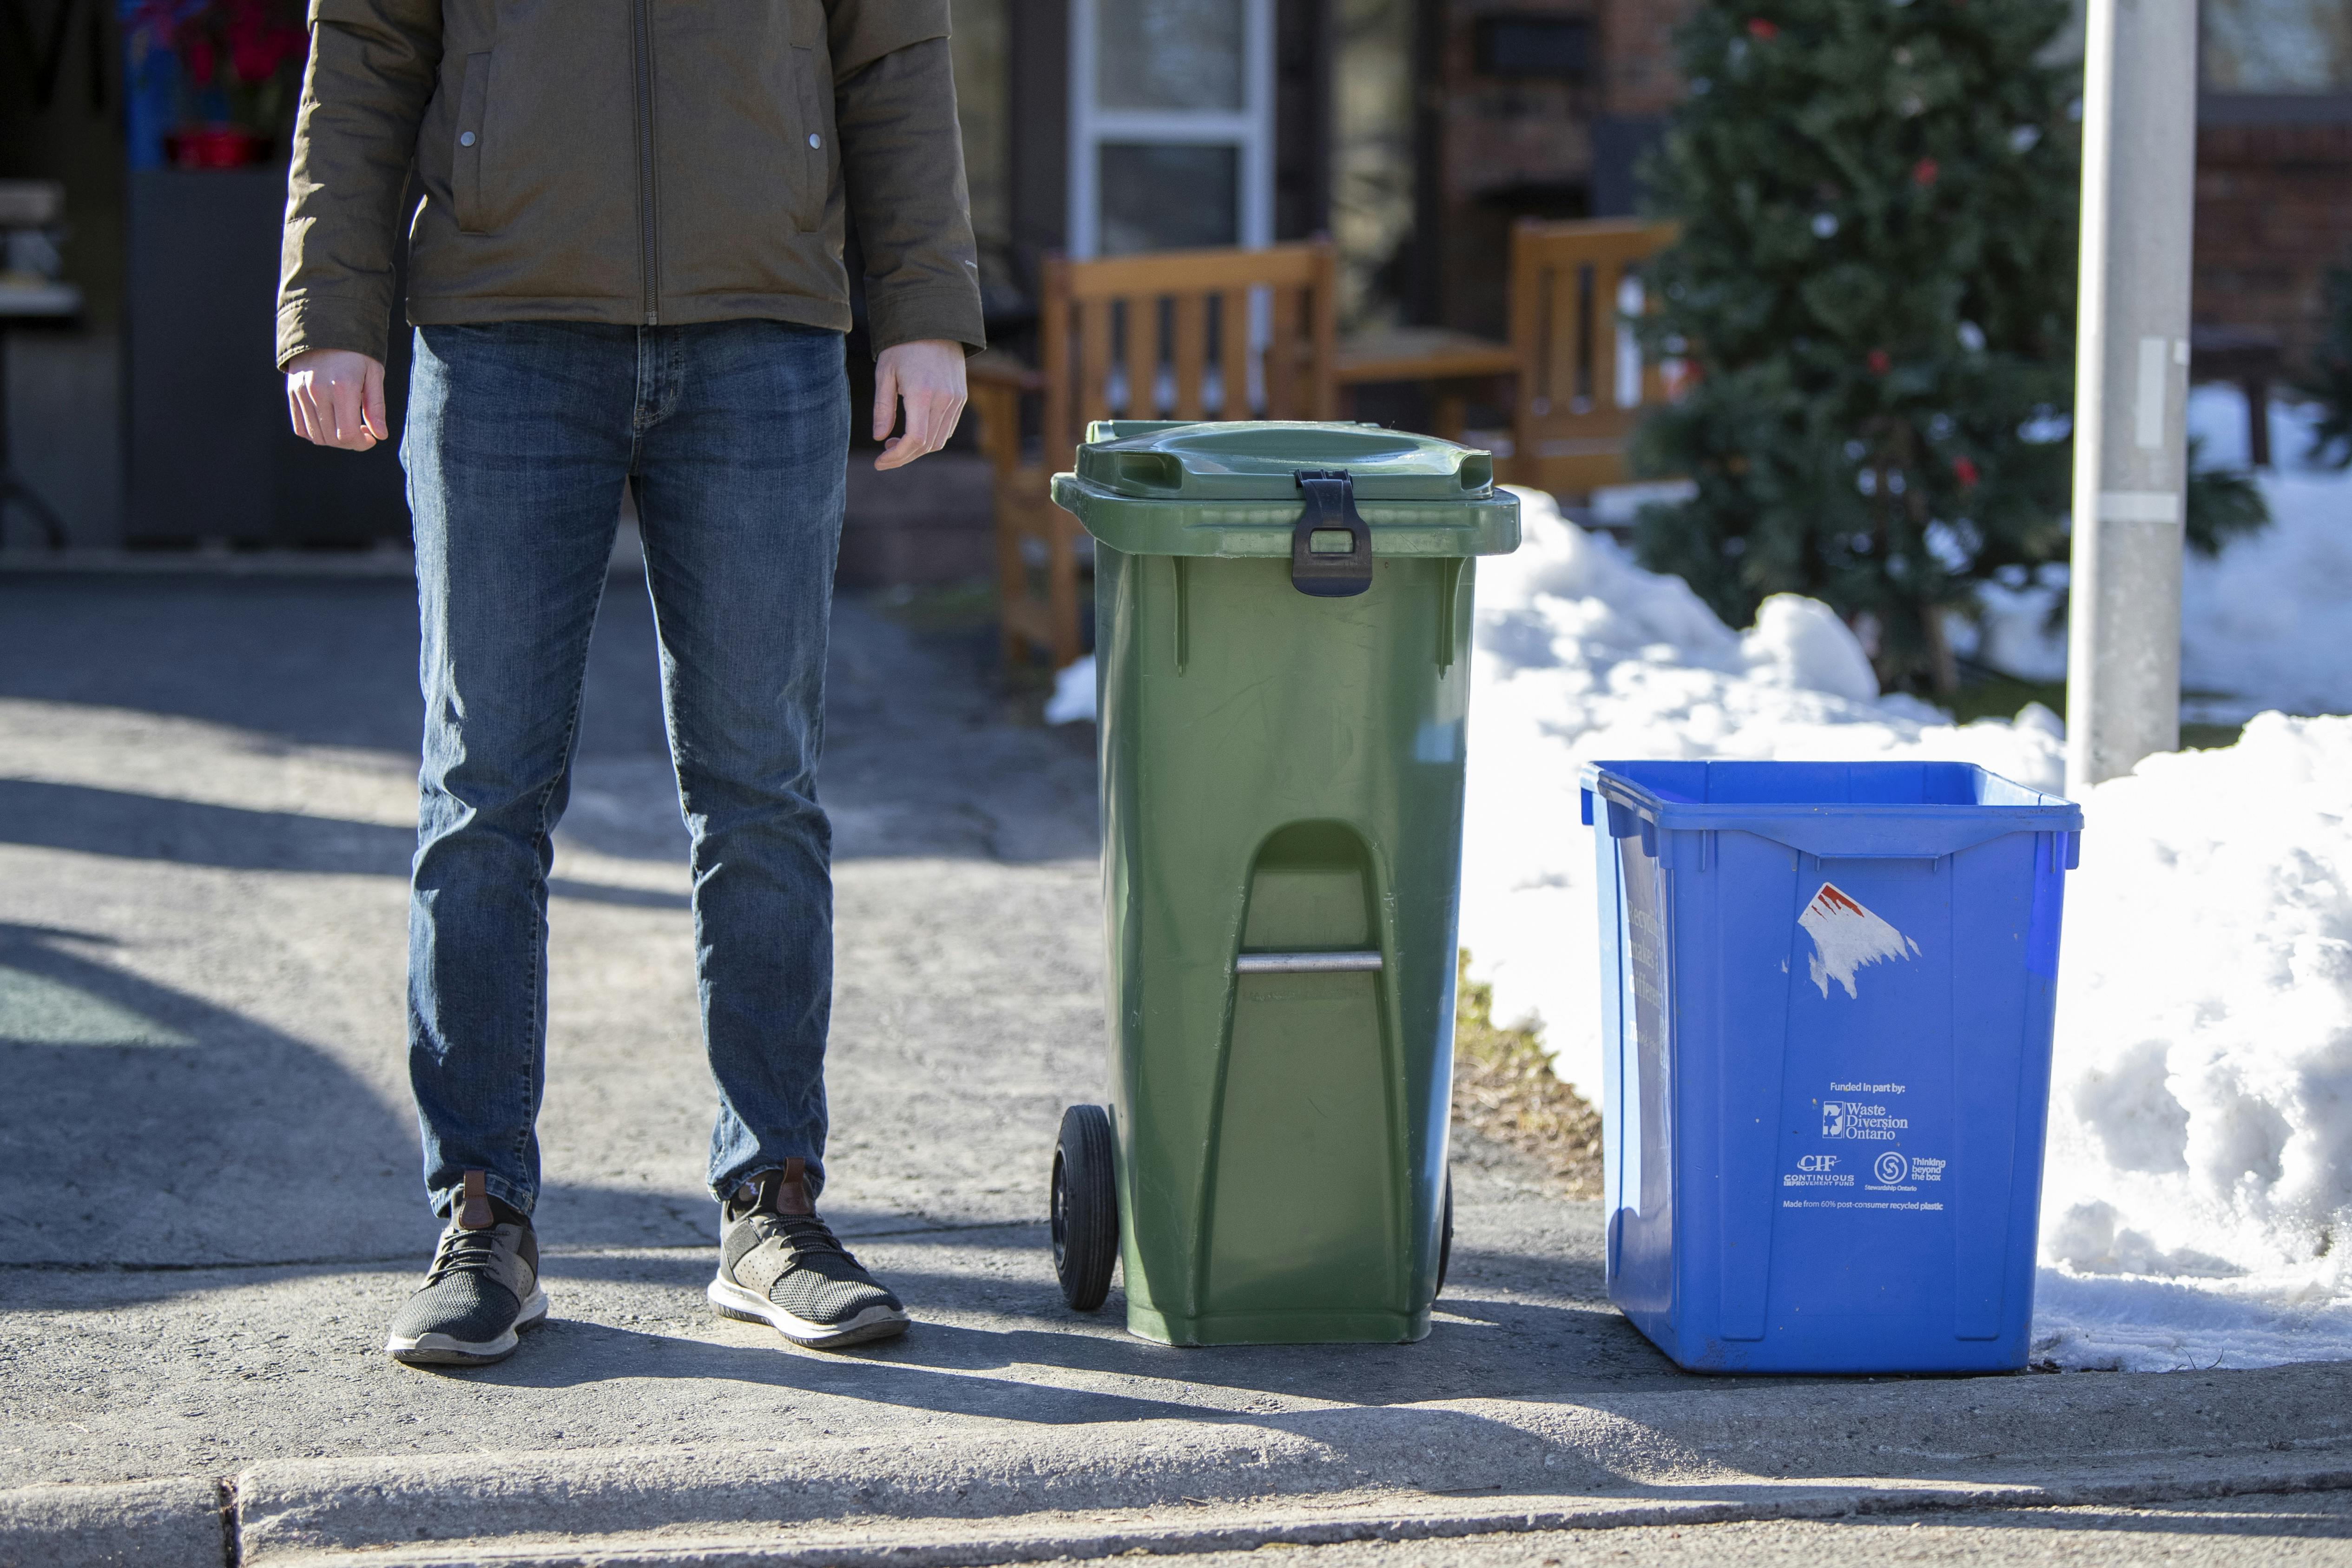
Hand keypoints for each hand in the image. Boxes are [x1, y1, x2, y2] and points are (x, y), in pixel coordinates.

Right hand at [285, 349, 387, 450]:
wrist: (326, 326)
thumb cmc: (356, 351)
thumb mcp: (374, 374)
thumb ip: (376, 407)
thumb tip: (380, 436)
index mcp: (343, 387)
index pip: (347, 434)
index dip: (361, 444)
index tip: (370, 438)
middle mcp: (318, 391)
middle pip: (331, 438)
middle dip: (350, 443)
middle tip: (361, 434)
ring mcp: (301, 391)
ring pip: (315, 435)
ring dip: (333, 440)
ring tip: (346, 428)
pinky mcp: (291, 391)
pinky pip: (299, 426)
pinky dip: (315, 433)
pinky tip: (329, 426)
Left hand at [872, 339, 965, 470]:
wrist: (934, 322)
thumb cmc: (903, 346)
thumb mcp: (885, 373)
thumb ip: (882, 408)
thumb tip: (880, 438)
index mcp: (922, 394)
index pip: (914, 440)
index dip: (896, 457)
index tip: (879, 462)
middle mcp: (943, 399)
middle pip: (927, 445)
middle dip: (905, 455)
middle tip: (885, 451)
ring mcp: (956, 399)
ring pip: (939, 440)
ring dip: (918, 448)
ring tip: (897, 440)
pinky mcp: (961, 397)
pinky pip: (947, 428)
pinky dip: (931, 437)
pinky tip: (915, 429)